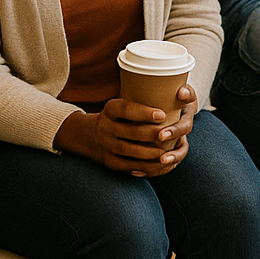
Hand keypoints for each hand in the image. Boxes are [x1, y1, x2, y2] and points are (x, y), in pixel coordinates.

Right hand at [57, 85, 197, 177]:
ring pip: (131, 151)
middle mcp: (106, 128)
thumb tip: (173, 92)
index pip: (126, 109)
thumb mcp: (118, 105)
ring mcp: (107, 146)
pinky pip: (128, 166)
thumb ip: (138, 101)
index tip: (162, 114)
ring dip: (150, 152)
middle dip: (152, 134)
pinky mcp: (109, 162)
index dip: (143, 112)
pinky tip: (156, 163)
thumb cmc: (114, 117)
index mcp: (110, 110)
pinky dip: (143, 166)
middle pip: (131, 132)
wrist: (86, 136)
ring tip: (166, 151)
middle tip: (169, 134)